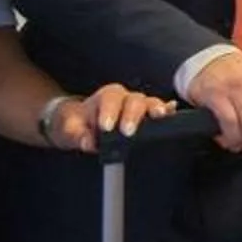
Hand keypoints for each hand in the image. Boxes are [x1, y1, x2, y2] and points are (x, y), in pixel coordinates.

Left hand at [48, 84, 171, 153]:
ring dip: (155, 109)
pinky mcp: (148, 115)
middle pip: (134, 99)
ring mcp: (139, 106)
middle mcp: (125, 98)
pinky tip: (172, 112)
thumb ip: (77, 136)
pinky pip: (161, 109)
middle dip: (133, 114)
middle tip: (128, 131)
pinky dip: (167, 110)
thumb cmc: (77, 125)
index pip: (110, 98)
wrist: (80, 124)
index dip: (110, 111)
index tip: (106, 127)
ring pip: (149, 102)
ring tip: (160, 116)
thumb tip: (88, 143)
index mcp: (105, 98)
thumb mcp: (69, 130)